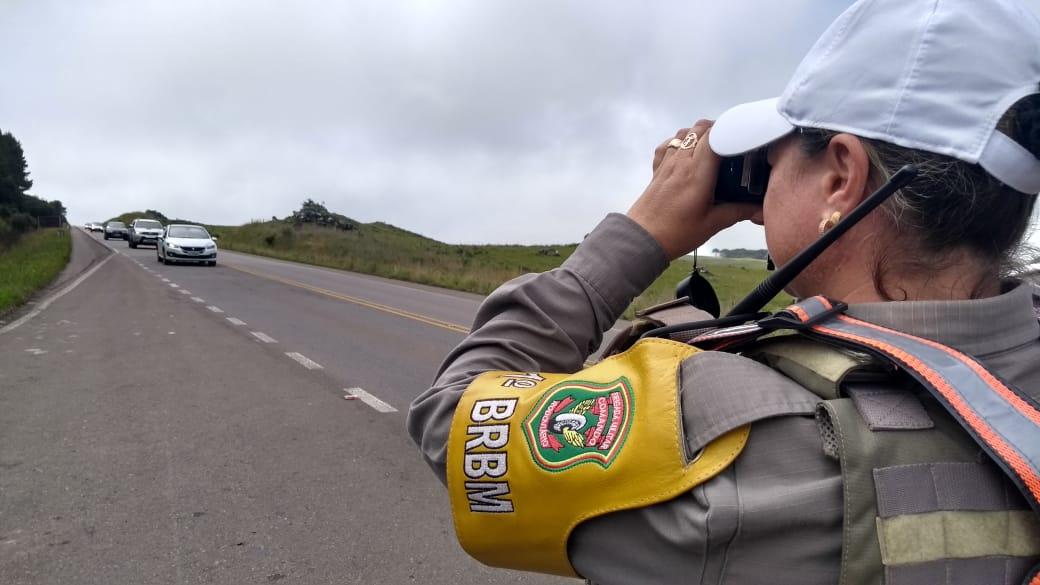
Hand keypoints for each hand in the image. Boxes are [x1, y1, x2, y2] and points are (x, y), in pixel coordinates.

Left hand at [627, 120, 761, 259]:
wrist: (642, 239)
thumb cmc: (677, 233)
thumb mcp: (712, 224)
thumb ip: (737, 211)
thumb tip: (759, 207)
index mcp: (697, 172)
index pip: (714, 136)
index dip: (729, 130)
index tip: (742, 137)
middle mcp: (681, 161)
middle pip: (699, 128)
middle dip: (717, 129)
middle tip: (731, 143)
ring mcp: (666, 164)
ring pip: (683, 133)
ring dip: (698, 133)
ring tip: (711, 147)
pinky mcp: (657, 170)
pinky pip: (667, 146)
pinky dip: (678, 142)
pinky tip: (686, 154)